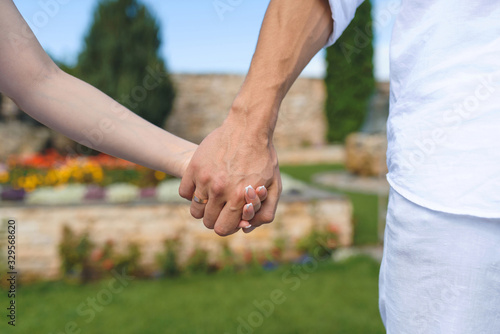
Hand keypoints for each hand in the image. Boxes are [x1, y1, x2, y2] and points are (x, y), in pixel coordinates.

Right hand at [179, 116, 281, 235]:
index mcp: (238, 198)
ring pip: (195, 210)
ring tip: (213, 197)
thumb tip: (246, 228)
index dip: (227, 226)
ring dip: (203, 207)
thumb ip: (265, 212)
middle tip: (222, 207)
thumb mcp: (275, 187)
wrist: (248, 128)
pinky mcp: (194, 167)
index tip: (230, 218)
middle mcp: (219, 190)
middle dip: (216, 218)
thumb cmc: (263, 158)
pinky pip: (184, 192)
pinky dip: (191, 193)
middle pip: (208, 222)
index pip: (222, 229)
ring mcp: (204, 178)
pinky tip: (203, 186)